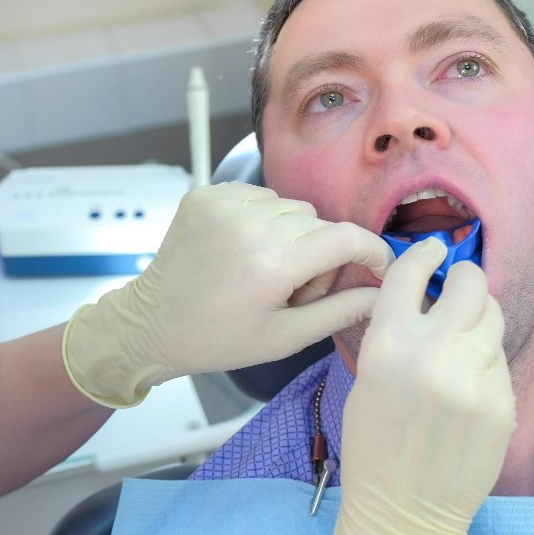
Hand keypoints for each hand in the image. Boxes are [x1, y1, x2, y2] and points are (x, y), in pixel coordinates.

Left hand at [62, 181, 393, 406]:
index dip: (372, 251)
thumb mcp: (283, 337)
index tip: (376, 266)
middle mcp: (248, 223)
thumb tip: (382, 293)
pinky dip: (265, 219)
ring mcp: (223, 203)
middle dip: (320, 256)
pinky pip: (261, 197)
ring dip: (293, 235)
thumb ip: (339, 312)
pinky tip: (246, 248)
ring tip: (266, 268)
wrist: (151, 324)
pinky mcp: (206, 194)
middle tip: (292, 289)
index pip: (346, 238)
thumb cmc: (218, 340)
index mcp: (270, 264)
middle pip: (319, 224)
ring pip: (292, 208)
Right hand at [335, 238, 515, 533]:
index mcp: (388, 344)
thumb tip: (421, 295)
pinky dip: (485, 354)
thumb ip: (393, 330)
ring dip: (477, 314)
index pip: (410, 272)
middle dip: (464, 276)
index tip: (432, 248)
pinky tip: (469, 375)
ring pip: (492, 316)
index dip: (422, 252)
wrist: (402, 506)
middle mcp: (434, 352)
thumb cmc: (371, 440)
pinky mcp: (502, 402)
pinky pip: (499, 357)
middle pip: (470, 283)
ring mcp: (475, 378)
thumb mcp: (366, 374)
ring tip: (463, 331)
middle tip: (457, 283)